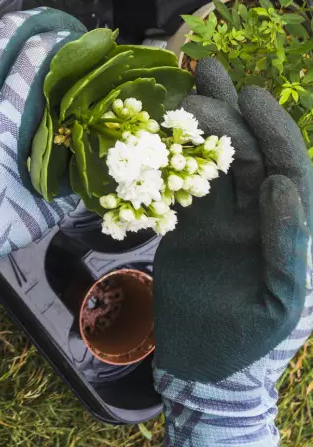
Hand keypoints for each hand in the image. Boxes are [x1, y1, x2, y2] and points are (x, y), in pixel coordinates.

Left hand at [0, 9, 85, 324]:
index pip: (33, 58)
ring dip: (1, 39)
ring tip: (25, 39)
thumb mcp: (31, 217)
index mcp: (1, 119)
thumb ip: (66, 196)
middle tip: (53, 24)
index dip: (58, 40)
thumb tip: (91, 183)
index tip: (80, 39)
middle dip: (29, 22)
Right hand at [153, 59, 312, 446]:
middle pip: (247, 154)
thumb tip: (280, 186)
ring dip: (202, 123)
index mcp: (288, 230)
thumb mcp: (278, 302)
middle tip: (200, 79)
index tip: (249, 95)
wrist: (203, 367)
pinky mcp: (189, 227)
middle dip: (229, 113)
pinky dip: (170, 156)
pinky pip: (181, 184)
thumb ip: (288, 245)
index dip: (271, 129)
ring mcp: (222, 220)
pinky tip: (157, 128)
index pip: (286, 168)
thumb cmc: (248, 344)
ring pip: (214, 161)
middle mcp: (258, 217)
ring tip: (185, 83)